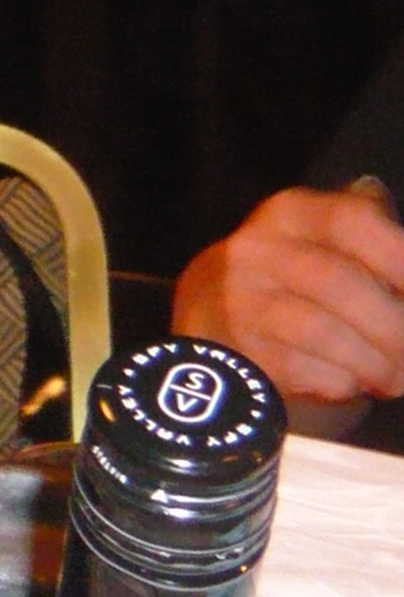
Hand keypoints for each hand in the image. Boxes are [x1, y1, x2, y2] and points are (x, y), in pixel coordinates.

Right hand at [172, 184, 403, 436]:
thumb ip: (371, 237)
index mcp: (290, 214)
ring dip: (375, 364)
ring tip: (393, 377)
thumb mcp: (321, 239)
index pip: (350, 220)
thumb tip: (401, 238)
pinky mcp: (241, 348)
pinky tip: (349, 380)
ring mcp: (242, 300)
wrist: (212, 314)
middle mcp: (258, 250)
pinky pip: (306, 371)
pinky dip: (342, 382)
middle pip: (339, 283)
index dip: (398, 256)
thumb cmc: (293, 277)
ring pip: (324, 333)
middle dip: (393, 327)